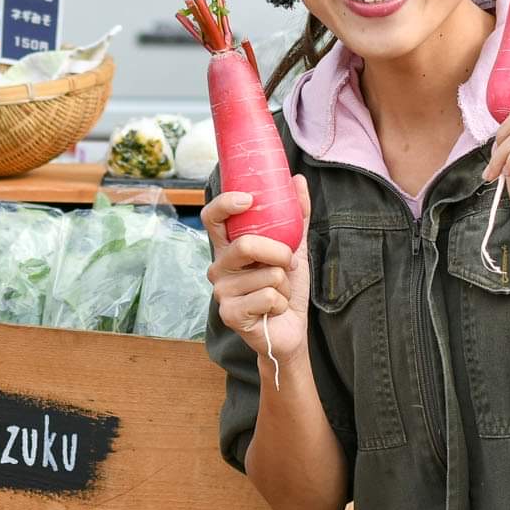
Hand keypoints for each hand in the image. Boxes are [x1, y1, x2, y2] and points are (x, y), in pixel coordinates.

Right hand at [203, 175, 310, 358]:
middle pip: (246, 244)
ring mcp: (221, 292)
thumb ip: (295, 216)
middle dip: (279, 253)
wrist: (289, 330)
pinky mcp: (229, 314)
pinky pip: (267, 297)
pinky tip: (273, 310)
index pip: (212, 218)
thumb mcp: (294, 248)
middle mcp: (218, 267)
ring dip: (284, 285)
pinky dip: (281, 302)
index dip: (225, 204)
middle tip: (287, 263)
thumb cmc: (285, 288)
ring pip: (266, 273)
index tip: (248, 199)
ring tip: (277, 293)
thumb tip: (298, 180)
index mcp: (227, 248)